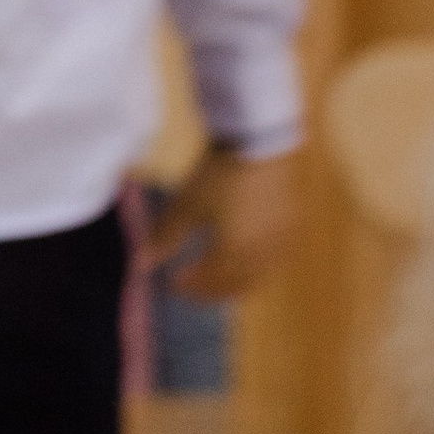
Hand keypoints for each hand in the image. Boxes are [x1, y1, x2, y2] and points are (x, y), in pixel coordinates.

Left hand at [154, 148, 297, 301]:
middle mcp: (261, 254)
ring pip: (256, 276)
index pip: (210, 282)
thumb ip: (166, 237)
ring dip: (234, 283)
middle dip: (211, 291)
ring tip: (215, 278)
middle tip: (192, 289)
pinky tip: (243, 260)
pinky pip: (273, 261)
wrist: (258, 143)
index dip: (191, 288)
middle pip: (235, 285)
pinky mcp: (291, 227)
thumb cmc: (218, 174)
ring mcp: (280, 242)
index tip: (173, 285)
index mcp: (234, 252)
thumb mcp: (187, 205)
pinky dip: (254, 268)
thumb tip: (142, 264)